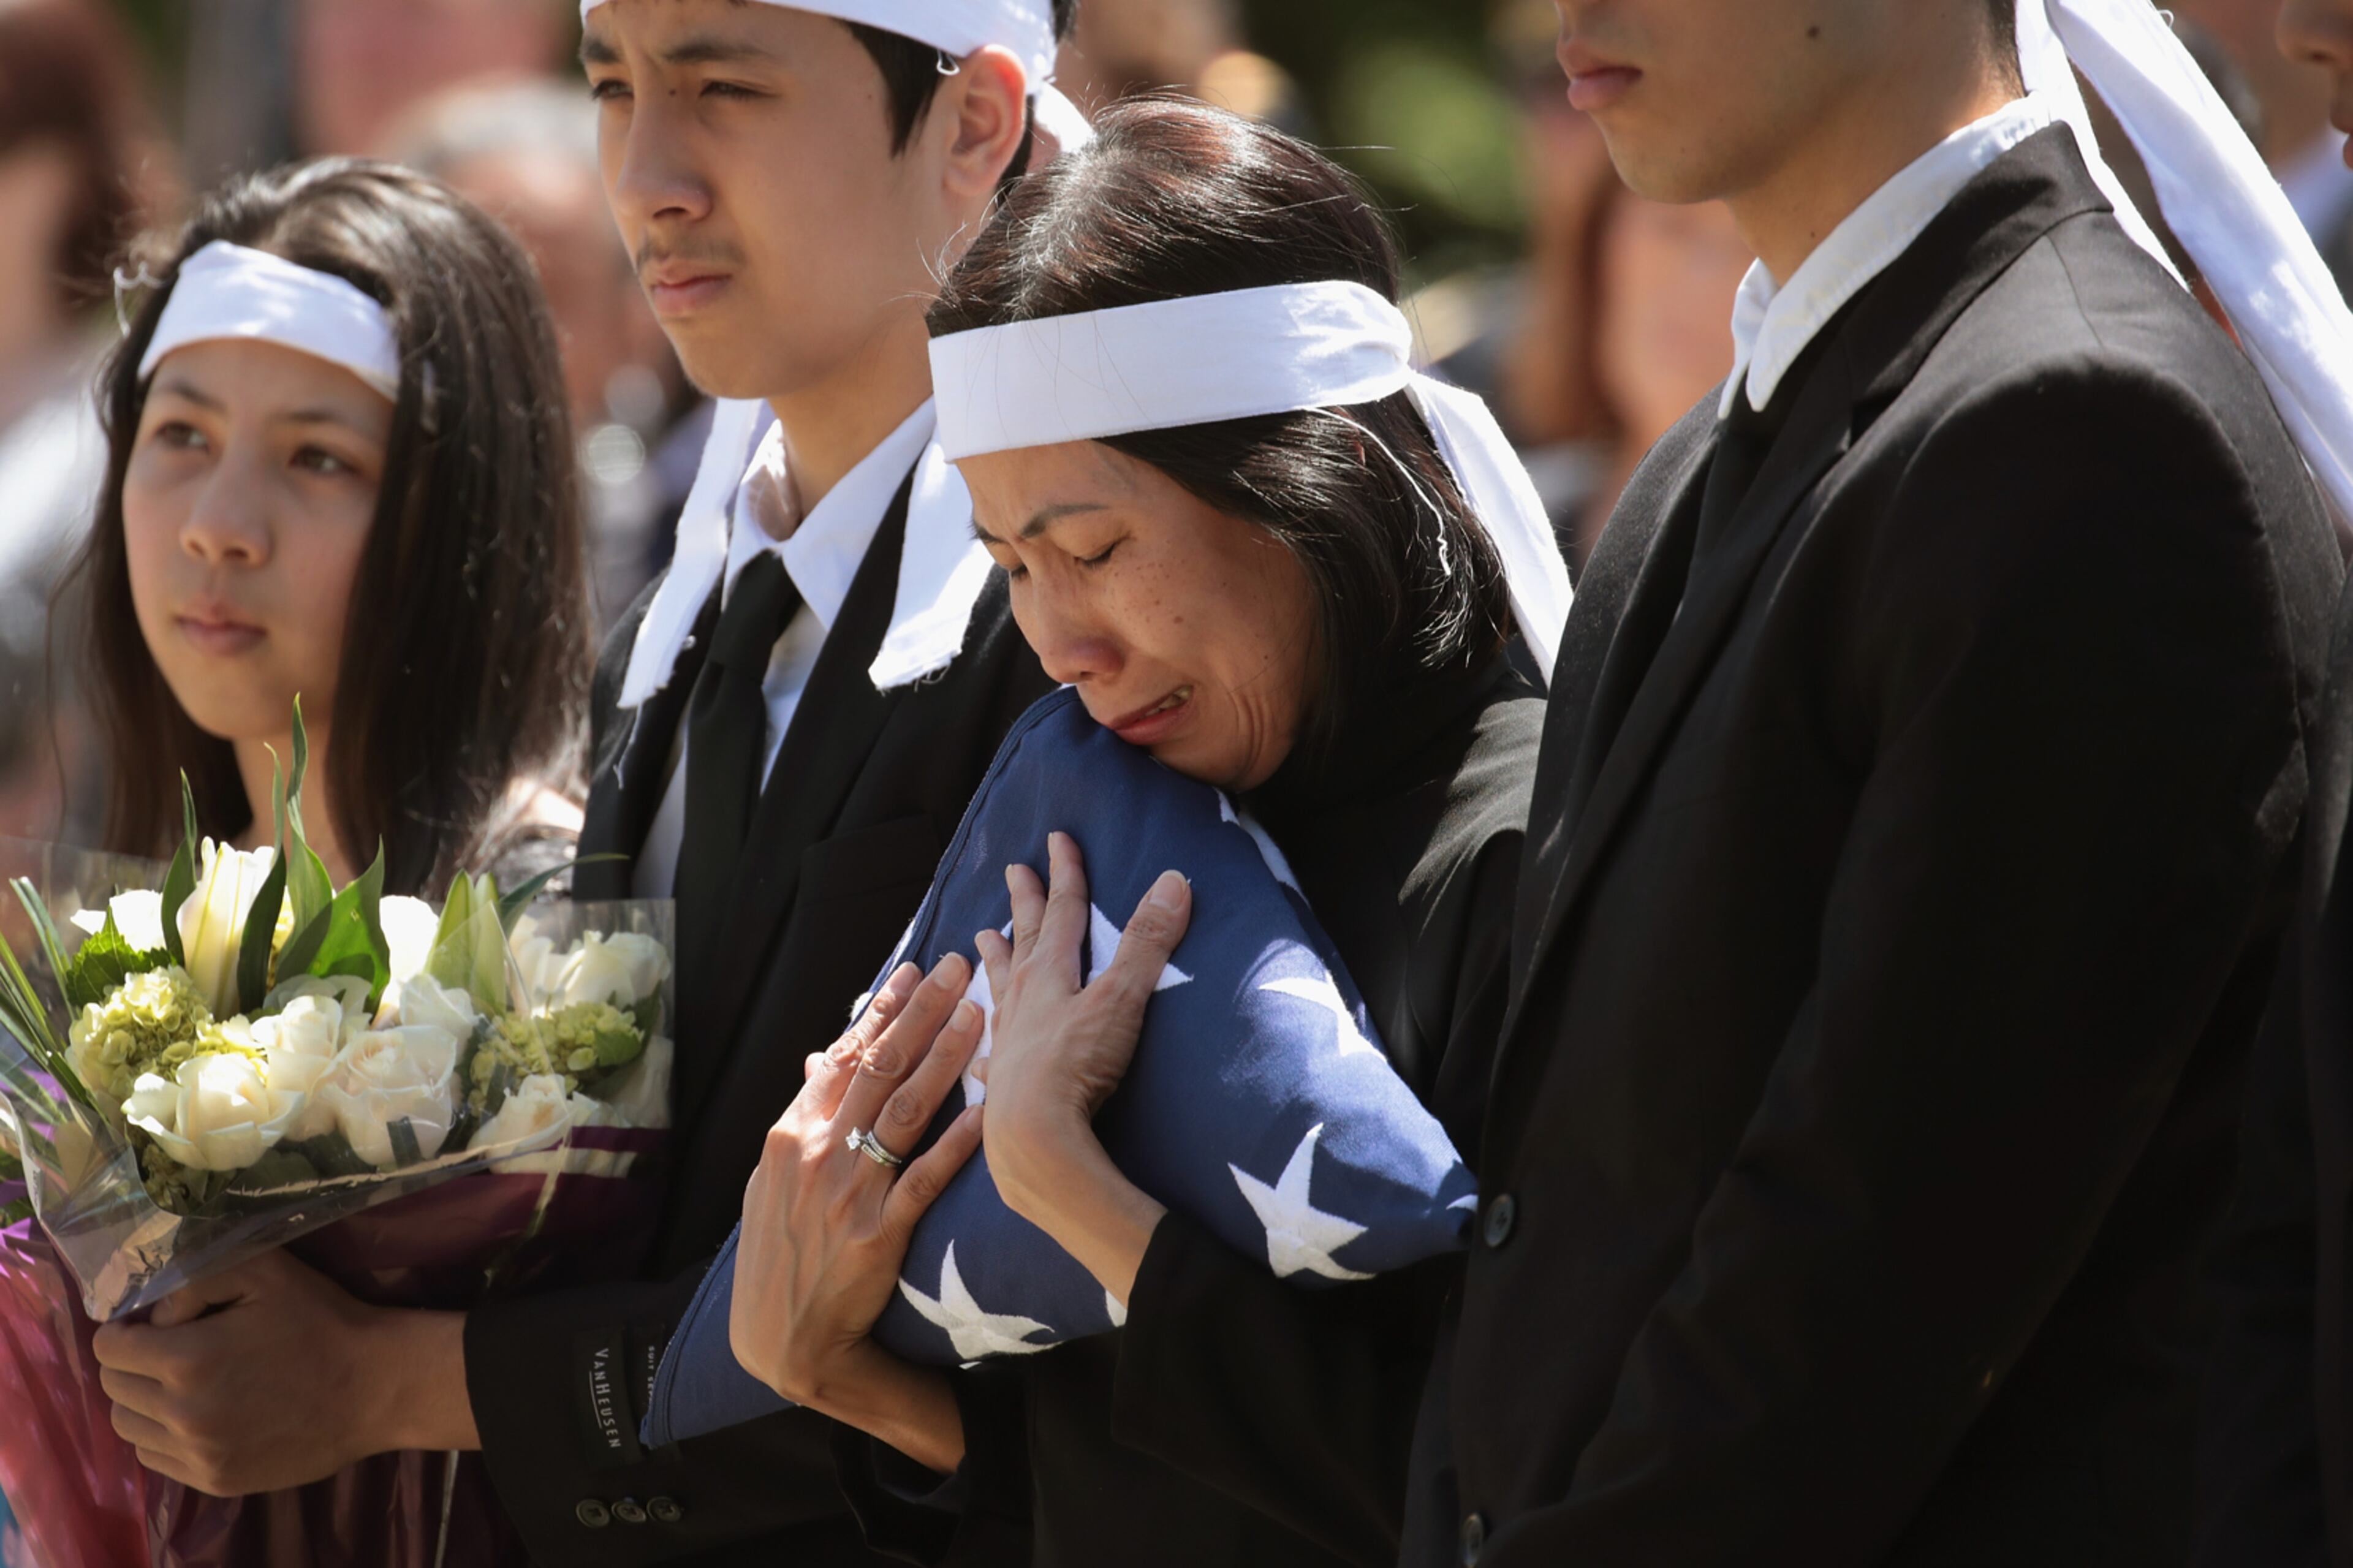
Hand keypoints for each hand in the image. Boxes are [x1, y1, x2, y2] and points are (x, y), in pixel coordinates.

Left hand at [92, 1249, 473, 1495]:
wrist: (375, 1386)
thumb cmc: (321, 1320)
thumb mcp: (266, 1271)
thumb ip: (196, 1278)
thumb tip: (156, 1314)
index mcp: (187, 1358)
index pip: (108, 1348)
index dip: (126, 1329)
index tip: (153, 1324)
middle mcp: (181, 1413)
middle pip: (114, 1389)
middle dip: (133, 1363)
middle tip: (170, 1350)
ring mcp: (197, 1453)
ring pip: (128, 1428)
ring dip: (144, 1401)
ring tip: (184, 1385)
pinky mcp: (214, 1479)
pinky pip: (156, 1459)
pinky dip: (165, 1435)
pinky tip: (203, 1415)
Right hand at [731, 955, 984, 1473]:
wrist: (780, 1339)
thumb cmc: (780, 1255)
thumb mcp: (772, 1181)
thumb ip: (801, 1119)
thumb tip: (817, 1061)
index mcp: (789, 1134)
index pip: (843, 1056)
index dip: (882, 1010)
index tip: (913, 971)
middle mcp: (817, 1153)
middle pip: (879, 1068)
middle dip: (921, 1012)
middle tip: (958, 968)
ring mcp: (848, 1193)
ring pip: (904, 1109)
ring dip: (945, 1056)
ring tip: (978, 1012)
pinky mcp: (879, 1234)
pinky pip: (926, 1178)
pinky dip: (957, 1141)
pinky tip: (988, 1110)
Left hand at [974, 832, 1190, 1302]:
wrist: (1032, 1141)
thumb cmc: (1075, 1067)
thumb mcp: (1122, 999)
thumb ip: (1148, 943)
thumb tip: (1174, 880)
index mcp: (1050, 975)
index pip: (1061, 912)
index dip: (1065, 874)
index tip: (1057, 839)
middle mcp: (1023, 1001)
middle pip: (1024, 940)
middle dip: (1024, 903)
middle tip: (1013, 870)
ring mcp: (1009, 1041)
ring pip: (1000, 988)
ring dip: (994, 960)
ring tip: (979, 939)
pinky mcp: (1003, 1082)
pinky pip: (991, 1048)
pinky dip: (988, 1037)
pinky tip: (981, 1048)